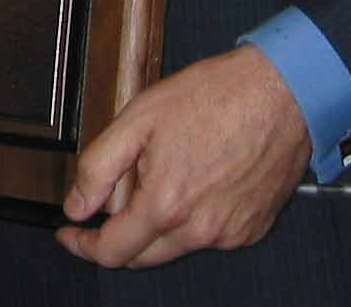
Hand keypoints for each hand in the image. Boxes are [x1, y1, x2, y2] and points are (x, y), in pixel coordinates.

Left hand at [56, 45, 310, 267]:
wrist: (280, 94)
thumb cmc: (213, 97)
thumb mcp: (139, 118)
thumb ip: (100, 166)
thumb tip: (77, 204)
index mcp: (166, 205)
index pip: (113, 252)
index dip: (83, 245)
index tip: (70, 233)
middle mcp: (200, 231)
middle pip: (143, 257)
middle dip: (117, 239)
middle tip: (102, 210)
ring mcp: (231, 235)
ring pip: (177, 245)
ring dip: (157, 225)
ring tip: (158, 176)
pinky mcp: (253, 229)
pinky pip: (210, 236)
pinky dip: (192, 219)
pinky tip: (194, 182)